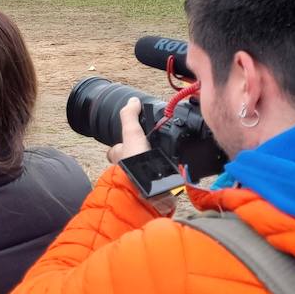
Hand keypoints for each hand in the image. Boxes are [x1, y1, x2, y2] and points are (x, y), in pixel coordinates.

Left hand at [104, 98, 175, 214]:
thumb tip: (132, 101)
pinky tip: (178, 173)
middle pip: (132, 161)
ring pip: (147, 171)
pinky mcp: (157, 188)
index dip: (119, 144)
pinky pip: (162, 182)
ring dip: (156, 167)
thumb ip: (130, 117)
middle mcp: (130, 169)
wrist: (148, 192)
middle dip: (140, 155)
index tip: (129, 138)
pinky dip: (169, 178)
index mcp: (122, 156)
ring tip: (170, 158)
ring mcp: (143, 180)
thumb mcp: (131, 134)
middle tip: (152, 148)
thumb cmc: (135, 164)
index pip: (116, 149)